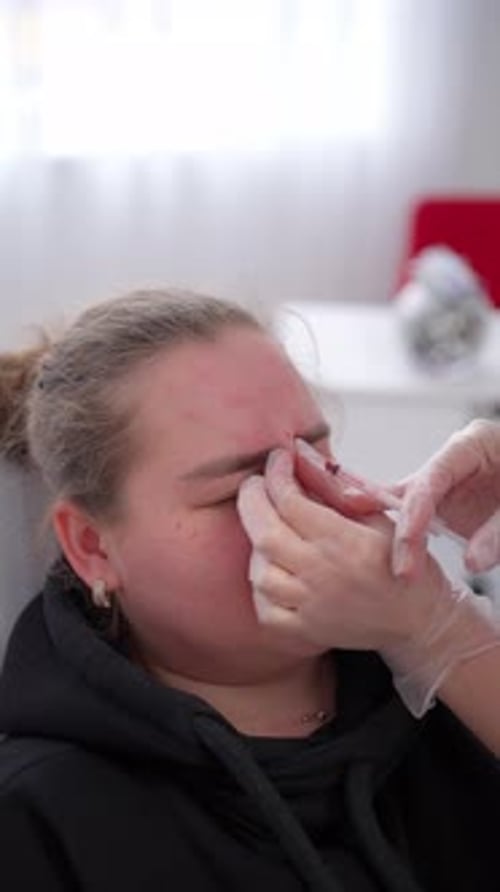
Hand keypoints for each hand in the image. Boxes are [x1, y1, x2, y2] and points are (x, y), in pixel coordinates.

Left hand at [237, 448, 449, 655]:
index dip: (276, 474)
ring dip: (256, 546)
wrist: (423, 621)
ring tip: (267, 527)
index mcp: (344, 541)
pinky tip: (272, 569)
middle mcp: (323, 574)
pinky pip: (265, 610)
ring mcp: (312, 607)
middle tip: (254, 485)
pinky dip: (261, 588)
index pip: (290, 501)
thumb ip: (337, 488)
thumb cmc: (404, 565)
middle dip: (250, 501)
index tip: (278, 459)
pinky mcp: (307, 631)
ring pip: (260, 573)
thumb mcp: (381, 517)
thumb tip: (302, 456)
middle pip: (264, 534)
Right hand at [392, 419, 499, 577]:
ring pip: (410, 509)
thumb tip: (472, 561)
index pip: (433, 476)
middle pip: (414, 493)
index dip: (417, 509)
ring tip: (402, 571)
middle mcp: (454, 462)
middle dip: (406, 532)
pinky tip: (403, 561)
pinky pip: (422, 523)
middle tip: (405, 569)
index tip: (410, 539)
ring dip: (404, 540)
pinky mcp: (451, 508)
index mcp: (474, 443)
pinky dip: (412, 542)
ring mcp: (449, 485)